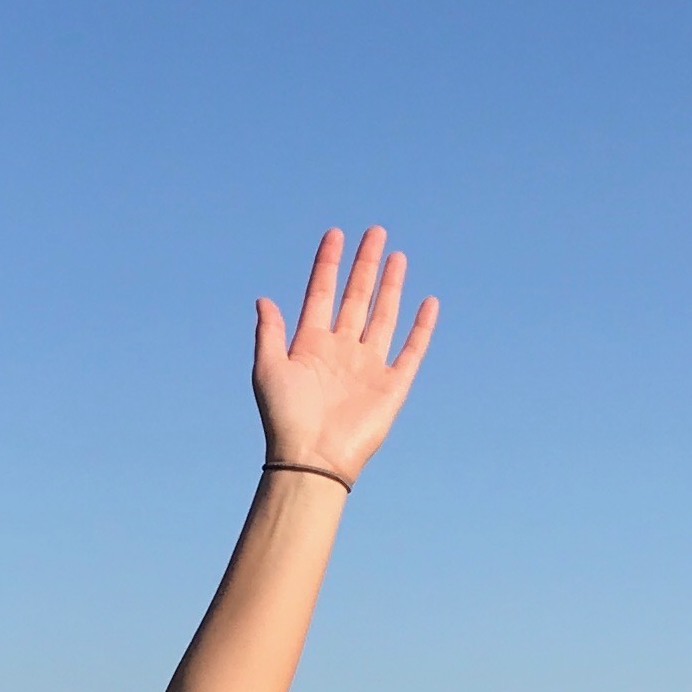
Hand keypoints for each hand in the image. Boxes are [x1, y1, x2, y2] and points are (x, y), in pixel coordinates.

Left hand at [251, 228, 437, 485]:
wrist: (312, 459)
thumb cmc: (285, 419)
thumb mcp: (268, 369)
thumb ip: (270, 332)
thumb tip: (264, 299)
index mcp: (310, 344)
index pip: (321, 293)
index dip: (328, 264)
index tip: (335, 234)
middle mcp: (341, 350)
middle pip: (356, 297)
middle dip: (365, 264)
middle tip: (375, 232)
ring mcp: (368, 366)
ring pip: (383, 315)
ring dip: (390, 286)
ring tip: (396, 256)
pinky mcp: (392, 385)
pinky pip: (411, 350)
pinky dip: (421, 327)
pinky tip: (428, 303)